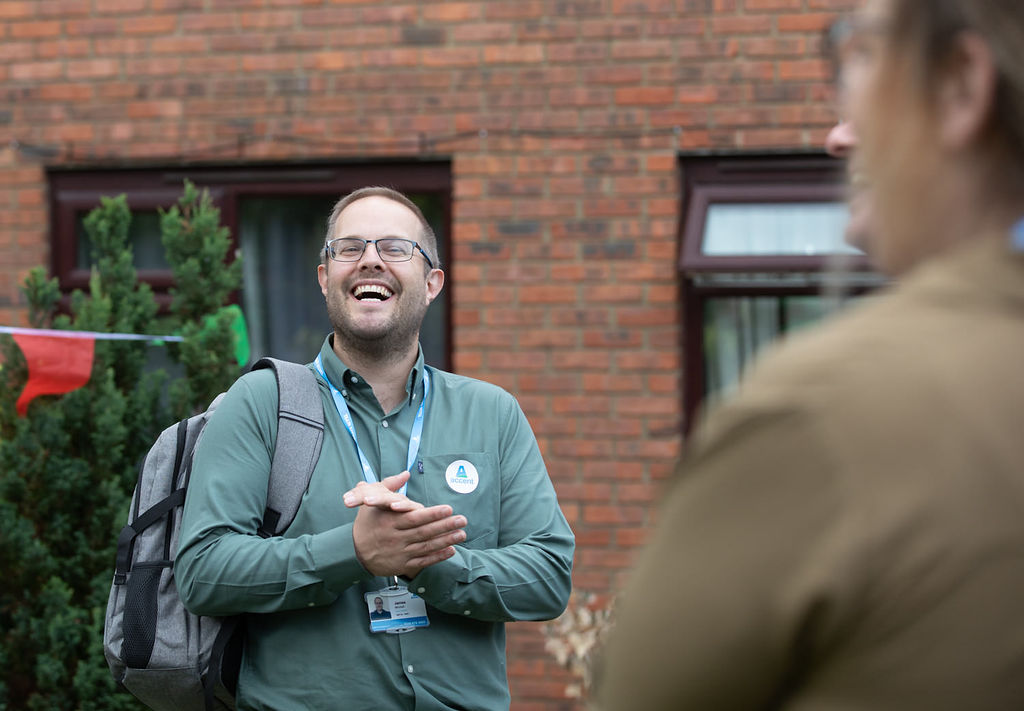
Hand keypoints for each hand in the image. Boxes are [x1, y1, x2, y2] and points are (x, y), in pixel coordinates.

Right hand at [347, 471, 467, 577]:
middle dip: (445, 526)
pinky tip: (451, 550)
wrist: (353, 552)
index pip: (414, 517)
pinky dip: (438, 556)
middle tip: (462, 520)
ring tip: (462, 534)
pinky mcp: (403, 565)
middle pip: (424, 531)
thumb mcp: (372, 502)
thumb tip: (405, 473)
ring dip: (446, 540)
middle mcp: (396, 538)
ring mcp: (400, 553)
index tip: (448, 508)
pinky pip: (423, 561)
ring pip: (426, 546)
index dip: (432, 513)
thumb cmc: (366, 524)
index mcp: (389, 522)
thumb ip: (389, 486)